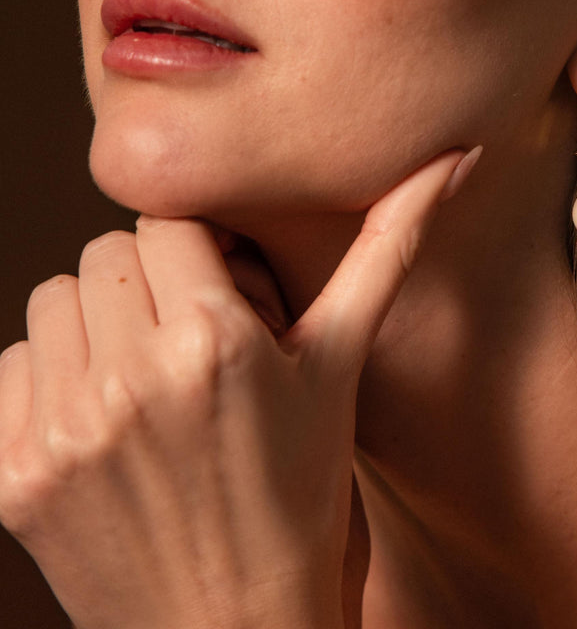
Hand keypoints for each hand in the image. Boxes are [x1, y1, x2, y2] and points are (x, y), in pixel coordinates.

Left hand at [0, 148, 478, 628]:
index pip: (165, 221)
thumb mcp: (345, 363)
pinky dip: (55, 381)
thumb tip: (458, 158)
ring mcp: (63, 432)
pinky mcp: (12, 475)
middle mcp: (130, 379)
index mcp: (214, 340)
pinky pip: (12, 367)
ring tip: (151, 379)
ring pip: (54, 301)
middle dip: (150, 283)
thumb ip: (391, 247)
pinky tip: (110, 425)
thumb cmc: (304, 491)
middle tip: (194, 341)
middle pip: (106, 254)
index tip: (222, 296)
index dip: (198, 254)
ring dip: (99, 325)